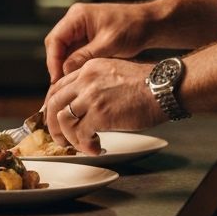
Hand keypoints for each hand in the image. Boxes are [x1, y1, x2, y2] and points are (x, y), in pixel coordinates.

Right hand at [44, 1, 151, 82]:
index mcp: (77, 16)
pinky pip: (75, 53)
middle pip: (56, 45)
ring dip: (65, 67)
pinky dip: (75, 66)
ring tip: (68, 87)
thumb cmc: (132, 28)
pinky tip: (77, 80)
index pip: (55, 39)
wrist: (150, 24)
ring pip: (64, 51)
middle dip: (57, 65)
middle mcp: (76, 20)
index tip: (57, 79)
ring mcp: (81, 29)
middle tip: (60, 87)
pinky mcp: (87, 38)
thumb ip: (85, 56)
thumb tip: (64, 71)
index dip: (53, 61)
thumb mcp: (109, 44)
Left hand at [44, 57, 165, 154]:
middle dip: (53, 124)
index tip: (56, 119)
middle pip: (53, 103)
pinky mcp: (100, 114)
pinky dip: (84, 145)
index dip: (53, 106)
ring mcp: (91, 96)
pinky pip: (80, 134)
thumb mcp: (114, 72)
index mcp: (89, 68)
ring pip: (63, 120)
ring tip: (80, 146)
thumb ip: (96, 83)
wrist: (163, 87)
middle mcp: (85, 79)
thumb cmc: (147, 83)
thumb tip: (85, 105)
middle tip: (59, 138)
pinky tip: (95, 148)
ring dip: (68, 138)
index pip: (58, 87)